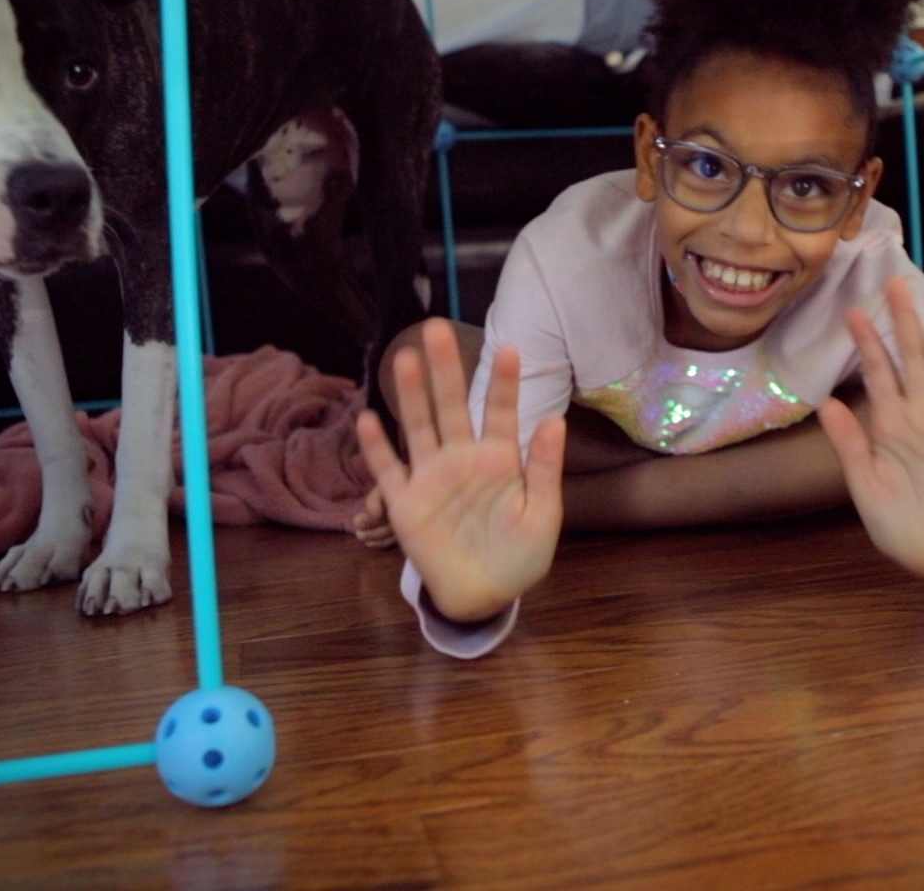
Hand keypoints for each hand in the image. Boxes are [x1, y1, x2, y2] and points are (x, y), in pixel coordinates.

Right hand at [354, 319, 566, 620]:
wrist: (485, 594)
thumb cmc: (519, 554)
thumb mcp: (542, 515)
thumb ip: (544, 469)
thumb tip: (554, 421)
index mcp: (499, 459)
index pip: (501, 412)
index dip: (504, 382)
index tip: (510, 347)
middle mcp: (462, 459)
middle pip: (451, 406)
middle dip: (445, 369)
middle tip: (437, 328)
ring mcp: (431, 478)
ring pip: (419, 427)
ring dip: (411, 394)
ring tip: (405, 358)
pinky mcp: (406, 504)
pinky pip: (389, 471)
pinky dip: (378, 447)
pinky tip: (369, 418)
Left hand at [818, 278, 923, 589]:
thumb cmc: (895, 521)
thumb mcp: (864, 483)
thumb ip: (850, 443)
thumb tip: (825, 402)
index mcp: (892, 423)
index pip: (879, 373)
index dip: (867, 343)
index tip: (852, 311)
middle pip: (915, 359)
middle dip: (906, 322)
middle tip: (897, 283)